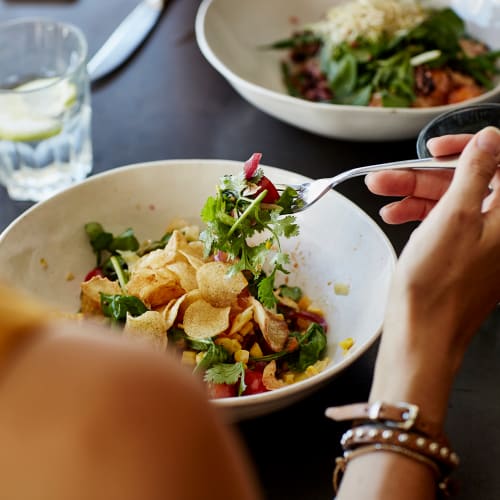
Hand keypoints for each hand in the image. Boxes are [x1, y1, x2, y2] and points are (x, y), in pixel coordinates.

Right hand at [370, 127, 499, 426]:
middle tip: (388, 175)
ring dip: (415, 195)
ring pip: (452, 202)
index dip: (467, 149)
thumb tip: (489, 139)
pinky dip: (420, 216)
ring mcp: (484, 243)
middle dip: (425, 176)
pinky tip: (394, 215)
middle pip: (469, 183)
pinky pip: (446, 224)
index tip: (437, 149)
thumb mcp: (452, 218)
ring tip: (381, 195)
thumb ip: (474, 173)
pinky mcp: (465, 255)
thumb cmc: (437, 284)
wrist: (422, 333)